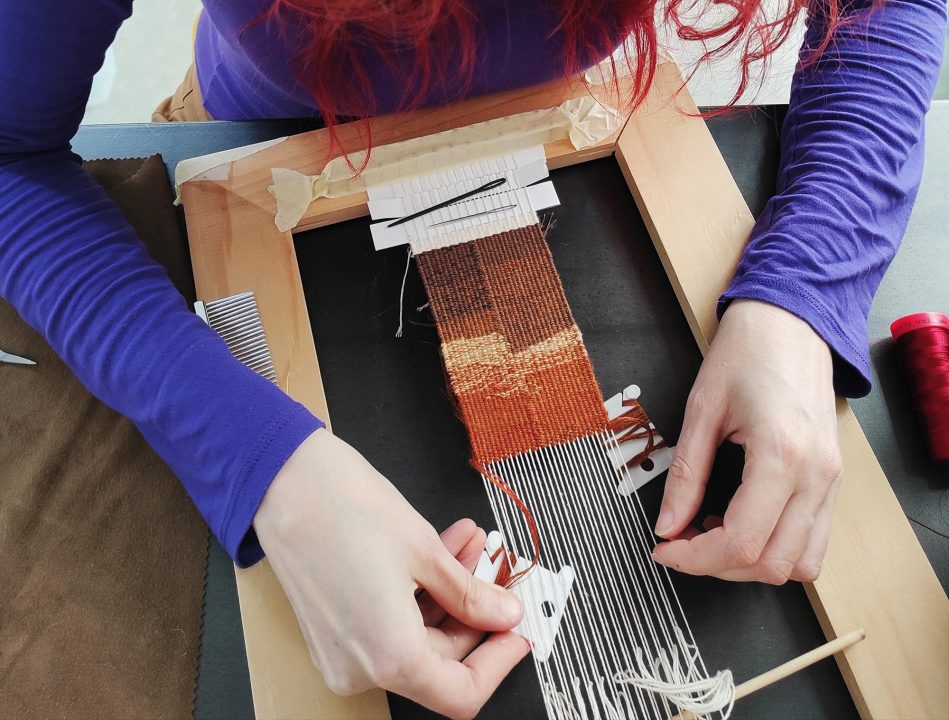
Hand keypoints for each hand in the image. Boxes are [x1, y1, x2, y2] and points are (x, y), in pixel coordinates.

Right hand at [254, 428, 528, 719]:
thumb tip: (502, 613)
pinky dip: (418, 596)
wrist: (282, 480)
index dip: (498, 662)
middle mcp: (359, 666)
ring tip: (469, 546)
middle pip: (440, 663)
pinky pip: (388, 626)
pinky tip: (439, 553)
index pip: (461, 693)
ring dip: (448, 597)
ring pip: (416, 641)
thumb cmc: (341, 507)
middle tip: (494, 571)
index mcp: (387, 657)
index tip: (516, 632)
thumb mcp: (424, 550)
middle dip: (475, 614)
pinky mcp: (332, 628)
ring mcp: (341, 650)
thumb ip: (471, 593)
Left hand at [652, 300, 842, 583]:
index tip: (665, 549)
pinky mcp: (833, 478)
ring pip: (800, 562)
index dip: (696, 558)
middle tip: (681, 544)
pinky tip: (741, 521)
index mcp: (782, 455)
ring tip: (711, 532)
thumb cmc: (748, 353)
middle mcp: (816, 475)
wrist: (791, 322)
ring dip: (751, 564)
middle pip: (773, 564)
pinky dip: (776, 547)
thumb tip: (668, 524)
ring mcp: (831, 479)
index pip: (742, 543)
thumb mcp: (701, 411)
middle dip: (718, 566)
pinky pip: (812, 539)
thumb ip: (686, 475)